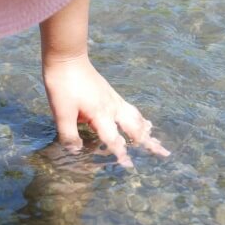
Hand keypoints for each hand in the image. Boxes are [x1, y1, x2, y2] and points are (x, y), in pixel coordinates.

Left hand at [43, 55, 169, 166]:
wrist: (67, 58)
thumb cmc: (62, 85)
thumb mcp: (61, 112)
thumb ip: (68, 134)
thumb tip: (76, 150)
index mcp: (101, 114)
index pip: (114, 139)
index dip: (120, 154)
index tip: (129, 166)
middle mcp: (112, 107)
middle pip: (135, 128)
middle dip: (148, 142)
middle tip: (163, 153)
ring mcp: (113, 99)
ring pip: (136, 118)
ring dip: (146, 131)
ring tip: (156, 140)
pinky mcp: (110, 93)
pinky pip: (131, 109)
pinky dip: (140, 119)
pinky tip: (142, 121)